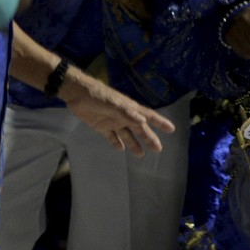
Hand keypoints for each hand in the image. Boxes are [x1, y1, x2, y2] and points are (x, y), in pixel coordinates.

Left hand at [60, 70, 176, 156]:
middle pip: (140, 129)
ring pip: (127, 135)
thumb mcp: (113, 105)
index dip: (160, 123)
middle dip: (149, 138)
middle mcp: (124, 116)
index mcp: (130, 109)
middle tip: (158, 149)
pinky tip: (121, 149)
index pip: (149, 117)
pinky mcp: (101, 126)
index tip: (171, 129)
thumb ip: (127, 113)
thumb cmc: (99, 97)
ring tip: (140, 155)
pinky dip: (116, 143)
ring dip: (134, 144)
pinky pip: (112, 136)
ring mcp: (113, 122)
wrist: (77, 94)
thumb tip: (143, 122)